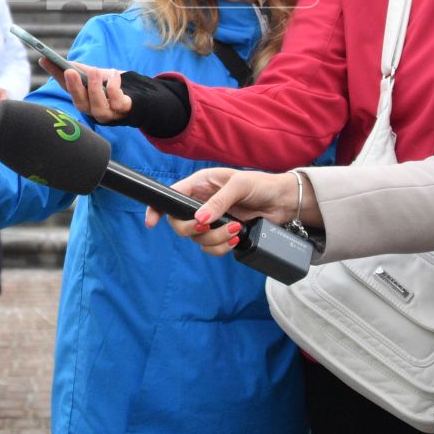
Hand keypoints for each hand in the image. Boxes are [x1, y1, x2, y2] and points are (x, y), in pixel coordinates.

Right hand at [52, 63, 132, 122]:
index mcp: (82, 98)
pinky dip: (114, 86)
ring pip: (97, 107)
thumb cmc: (110, 85)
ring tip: (94, 70)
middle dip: (74, 87)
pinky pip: (116, 101)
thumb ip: (79, 69)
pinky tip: (114, 74)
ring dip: (94, 88)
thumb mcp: (94, 74)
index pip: (66, 87)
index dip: (55, 74)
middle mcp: (92, 109)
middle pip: (80, 103)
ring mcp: (107, 112)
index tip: (45, 59)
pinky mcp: (122, 110)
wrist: (135, 94)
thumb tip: (59, 61)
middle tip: (69, 71)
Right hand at [144, 167, 310, 255]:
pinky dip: (221, 248)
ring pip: (197, 239)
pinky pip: (211, 248)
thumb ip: (219, 201)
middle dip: (193, 229)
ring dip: (214, 239)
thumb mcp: (239, 186)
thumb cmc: (260, 185)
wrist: (282, 202)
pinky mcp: (222, 235)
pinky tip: (236, 240)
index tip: (151, 221)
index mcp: (199, 184)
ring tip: (235, 230)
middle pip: (180, 224)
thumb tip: (200, 219)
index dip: (157, 209)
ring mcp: (211, 221)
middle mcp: (201, 203)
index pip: (171, 196)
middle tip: (209, 226)